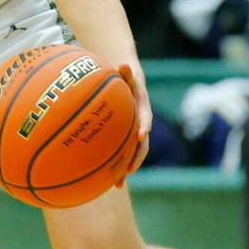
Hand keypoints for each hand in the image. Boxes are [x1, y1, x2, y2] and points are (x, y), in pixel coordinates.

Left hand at [116, 61, 151, 182]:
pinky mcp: (124, 137)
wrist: (129, 82)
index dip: (144, 125)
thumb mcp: (126, 72)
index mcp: (142, 107)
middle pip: (141, 143)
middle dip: (136, 157)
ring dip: (125, 168)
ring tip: (117, 185)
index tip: (142, 135)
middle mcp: (140, 122)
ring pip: (131, 153)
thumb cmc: (125, 76)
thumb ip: (126, 71)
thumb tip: (124, 63)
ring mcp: (133, 132)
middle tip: (130, 170)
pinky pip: (120, 153)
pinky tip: (103, 181)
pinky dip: (114, 166)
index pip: (145, 116)